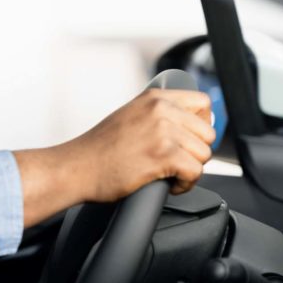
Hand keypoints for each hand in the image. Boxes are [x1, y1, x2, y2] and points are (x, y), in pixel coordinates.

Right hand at [15, 89, 215, 226]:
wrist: (75, 168)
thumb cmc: (97, 150)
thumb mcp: (129, 117)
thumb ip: (159, 114)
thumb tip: (195, 123)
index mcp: (153, 98)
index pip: (203, 102)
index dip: (201, 124)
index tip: (190, 138)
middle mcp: (160, 110)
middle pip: (207, 132)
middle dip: (195, 151)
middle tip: (174, 161)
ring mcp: (162, 131)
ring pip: (203, 154)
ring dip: (189, 169)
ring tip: (167, 173)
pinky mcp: (163, 155)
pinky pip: (195, 172)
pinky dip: (185, 184)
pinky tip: (168, 184)